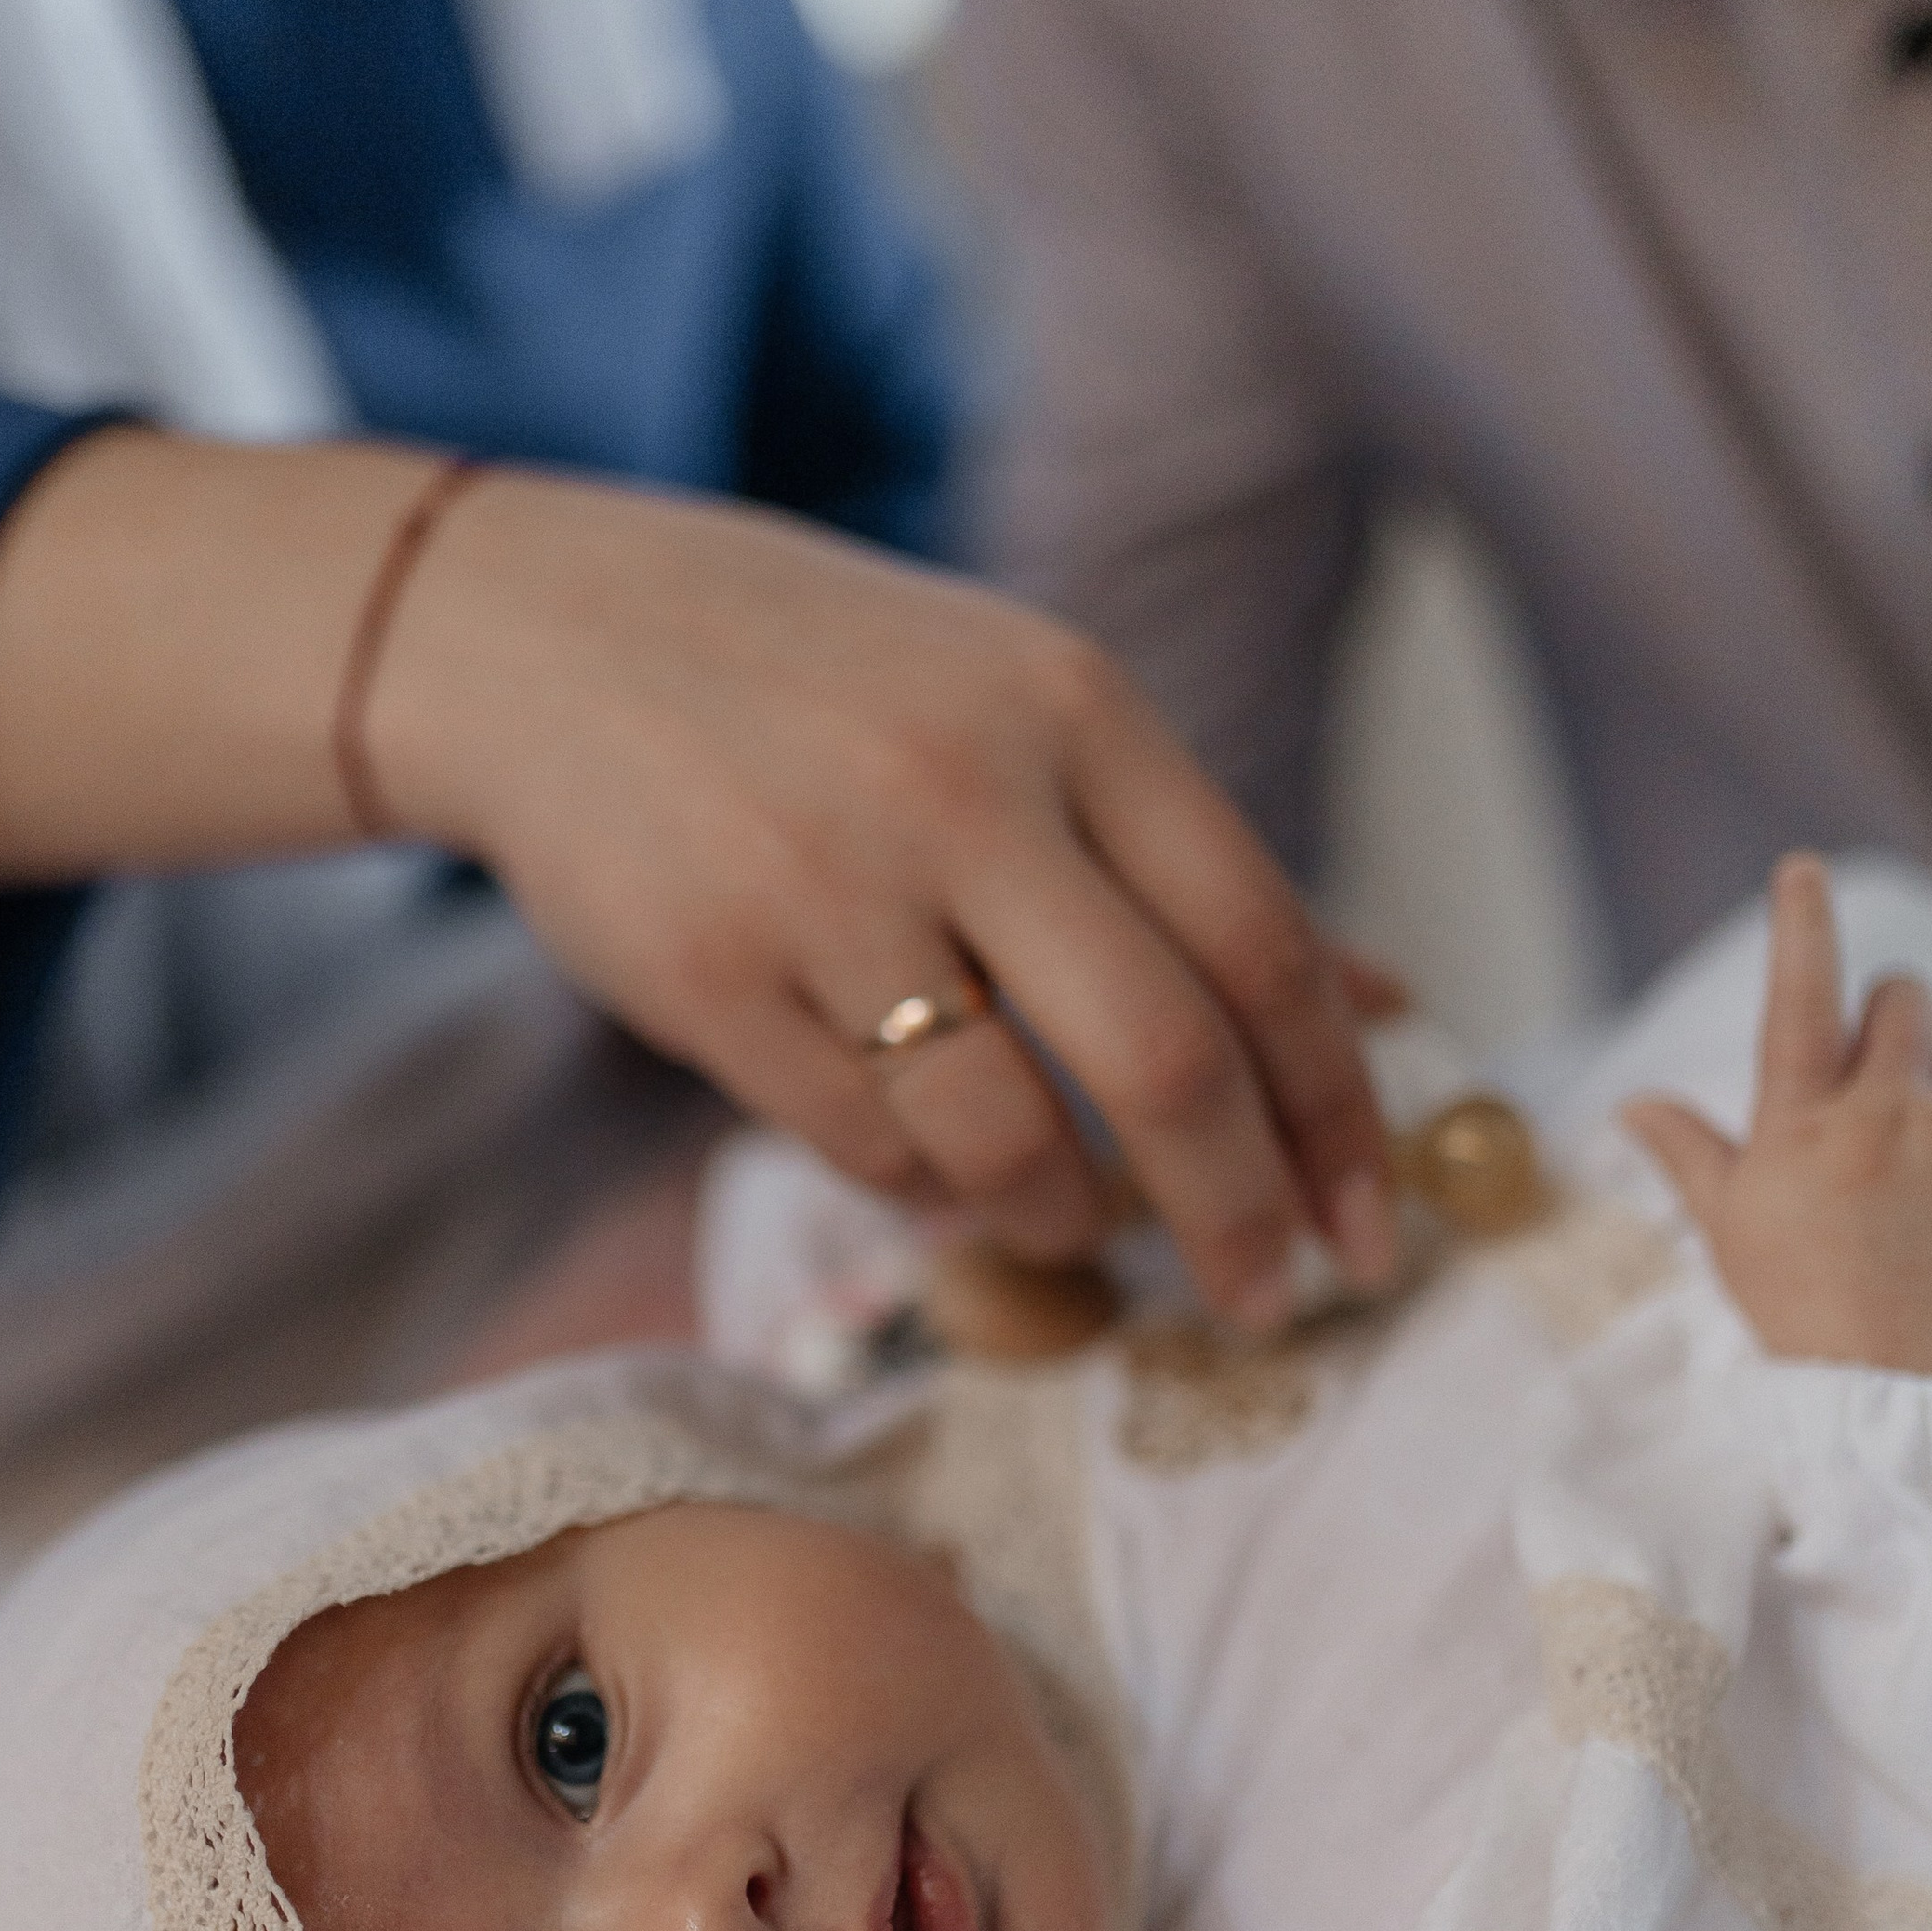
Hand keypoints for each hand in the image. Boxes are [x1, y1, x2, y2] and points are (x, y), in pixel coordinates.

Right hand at [378, 472, 1396, 1323]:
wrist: (547, 634)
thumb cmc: (828, 688)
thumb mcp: (1027, 713)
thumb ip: (1191, 861)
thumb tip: (1384, 1006)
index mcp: (1073, 712)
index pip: (1262, 943)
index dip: (1336, 1111)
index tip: (1371, 1223)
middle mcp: (961, 792)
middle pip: (1165, 1062)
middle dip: (1239, 1214)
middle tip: (1268, 1296)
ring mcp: (826, 888)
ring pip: (1006, 1138)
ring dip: (1064, 1218)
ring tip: (1068, 1220)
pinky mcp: (709, 979)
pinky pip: (866, 1148)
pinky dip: (924, 1185)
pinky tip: (930, 1157)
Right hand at [1623, 856, 1931, 1383]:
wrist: (1911, 1398)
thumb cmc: (1807, 1315)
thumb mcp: (1733, 1232)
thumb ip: (1691, 1153)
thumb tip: (1631, 1104)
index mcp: (1801, 1125)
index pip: (1797, 993)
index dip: (1800, 922)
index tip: (1802, 869)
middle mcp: (1885, 1115)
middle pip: (1905, 998)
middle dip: (1893, 1021)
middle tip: (1880, 1083)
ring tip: (1931, 1168)